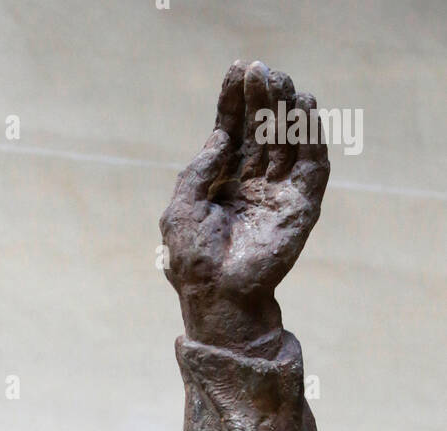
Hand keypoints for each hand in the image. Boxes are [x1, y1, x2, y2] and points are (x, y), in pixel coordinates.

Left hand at [159, 60, 329, 350]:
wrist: (218, 299)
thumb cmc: (193, 261)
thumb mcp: (182, 207)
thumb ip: (199, 169)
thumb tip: (219, 135)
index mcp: (221, 183)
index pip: (233, 132)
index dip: (235, 101)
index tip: (238, 68)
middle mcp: (251, 184)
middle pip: (262, 130)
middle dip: (263, 98)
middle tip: (263, 71)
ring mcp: (277, 195)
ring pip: (287, 141)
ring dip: (287, 109)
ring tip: (282, 82)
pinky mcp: (301, 208)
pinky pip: (311, 166)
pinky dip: (312, 137)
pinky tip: (306, 110)